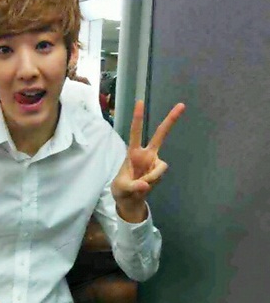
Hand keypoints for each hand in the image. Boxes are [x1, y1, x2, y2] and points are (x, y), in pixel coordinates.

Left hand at [111, 100, 185, 221]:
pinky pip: (160, 175)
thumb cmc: (121, 189)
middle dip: (170, 120)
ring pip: (161, 167)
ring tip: (139, 186)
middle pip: (160, 135)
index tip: (139, 102)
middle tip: (182, 105)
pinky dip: (153, 182)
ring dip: (151, 177)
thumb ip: (133, 186)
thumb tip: (146, 185)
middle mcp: (146, 154)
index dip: (137, 118)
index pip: (135, 133)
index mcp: (133, 153)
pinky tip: (145, 186)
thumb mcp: (121, 189)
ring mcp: (154, 162)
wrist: (129, 200)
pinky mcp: (159, 170)